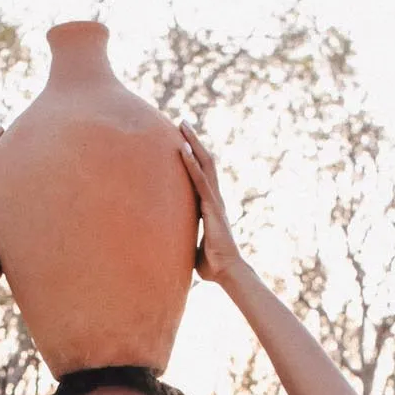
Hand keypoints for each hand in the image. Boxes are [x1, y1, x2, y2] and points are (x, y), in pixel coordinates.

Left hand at [178, 122, 243, 283]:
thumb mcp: (192, 247)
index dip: (193, 156)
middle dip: (194, 140)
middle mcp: (214, 198)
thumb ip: (183, 239)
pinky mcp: (213, 207)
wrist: (227, 272)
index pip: (202, 174)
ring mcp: (215, 201)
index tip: (183, 139)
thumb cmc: (211, 265)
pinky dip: (192, 165)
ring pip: (204, 164)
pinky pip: (201, 181)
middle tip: (182, 122)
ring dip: (193, 143)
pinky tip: (184, 150)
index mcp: (210, 205)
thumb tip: (167, 244)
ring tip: (182, 124)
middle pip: (205, 161)